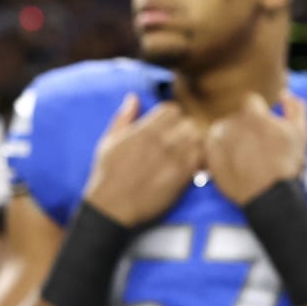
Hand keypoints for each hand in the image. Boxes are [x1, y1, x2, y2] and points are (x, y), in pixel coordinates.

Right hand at [83, 94, 206, 227]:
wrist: (111, 208)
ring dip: (193, 144)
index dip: (171, 118)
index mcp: (143, 131)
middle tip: (177, 143)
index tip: (167, 129)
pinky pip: (200, 158)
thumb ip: (123, 118)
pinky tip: (188, 167)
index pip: (172, 110)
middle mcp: (160, 142)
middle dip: (183, 130)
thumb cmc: (106, 176)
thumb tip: (133, 97)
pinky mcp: (181, 176)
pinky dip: (198, 160)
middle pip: (187, 122)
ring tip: (183, 154)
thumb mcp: (108, 142)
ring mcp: (172, 158)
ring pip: (197, 138)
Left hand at [206, 91, 306, 206]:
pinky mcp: (210, 158)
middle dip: (245, 125)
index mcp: (253, 114)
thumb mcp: (301, 132)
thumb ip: (295, 107)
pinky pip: (210, 145)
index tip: (264, 124)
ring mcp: (219, 141)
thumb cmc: (287, 162)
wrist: (270, 195)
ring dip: (231, 135)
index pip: (250, 100)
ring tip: (243, 151)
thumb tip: (284, 94)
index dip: (259, 111)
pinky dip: (218, 148)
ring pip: (222, 129)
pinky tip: (230, 158)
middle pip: (236, 116)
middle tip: (256, 142)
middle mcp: (233, 124)